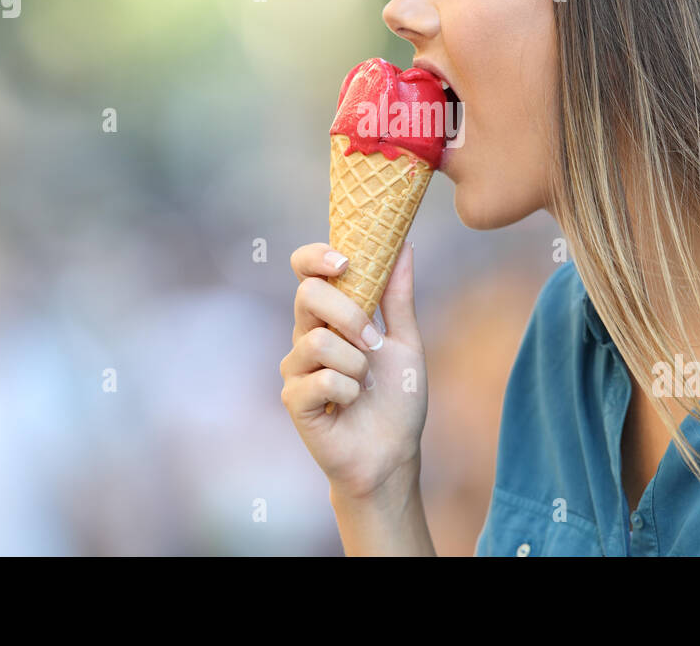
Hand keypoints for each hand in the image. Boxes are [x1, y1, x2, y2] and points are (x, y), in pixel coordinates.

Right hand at [281, 241, 427, 498]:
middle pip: (307, 295)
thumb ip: (398, 296)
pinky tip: (351, 403)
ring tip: (365, 383)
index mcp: (331, 316)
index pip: (306, 271)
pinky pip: (319, 378)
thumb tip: (404, 246)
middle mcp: (306, 336)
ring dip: (355, 362)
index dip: (316, 257)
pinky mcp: (294, 399)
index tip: (345, 261)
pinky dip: (348, 390)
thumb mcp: (405, 341)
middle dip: (349, 314)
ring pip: (316, 340)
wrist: (393, 453)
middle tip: (373, 341)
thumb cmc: (397, 398)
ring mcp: (296, 368)